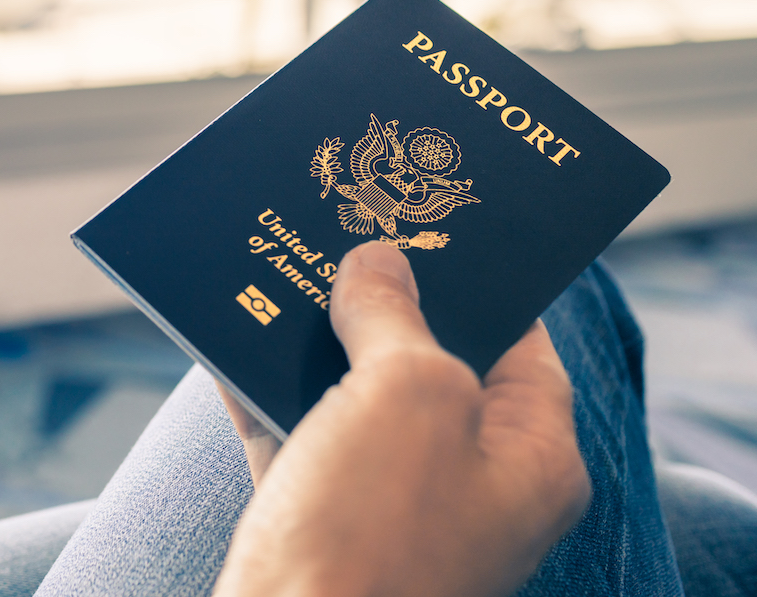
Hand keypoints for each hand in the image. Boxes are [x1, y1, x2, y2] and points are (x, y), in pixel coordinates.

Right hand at [213, 242, 589, 596]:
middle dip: (379, 302)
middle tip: (340, 234)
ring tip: (280, 269)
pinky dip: (263, 389)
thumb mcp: (406, 392)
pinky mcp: (317, 527)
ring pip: (352, 399)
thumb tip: (376, 264)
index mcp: (528, 459)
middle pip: (428, 367)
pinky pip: (293, 436)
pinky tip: (228, 338)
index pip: (522, 345)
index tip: (430, 222)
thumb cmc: (373, 533)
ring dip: (313, 340)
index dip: (478, 280)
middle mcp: (467, 486)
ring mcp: (389, 511)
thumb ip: (396, 315)